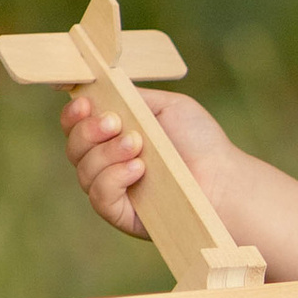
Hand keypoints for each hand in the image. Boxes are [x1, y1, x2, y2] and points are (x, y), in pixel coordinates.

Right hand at [60, 85, 227, 243]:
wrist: (223, 179)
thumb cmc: (200, 142)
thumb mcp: (166, 106)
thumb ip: (131, 96)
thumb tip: (99, 82)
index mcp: (114, 135)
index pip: (76, 125)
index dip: (73, 114)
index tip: (84, 103)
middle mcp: (107, 163)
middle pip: (74, 147)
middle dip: (89, 131)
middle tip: (116, 123)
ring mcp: (113, 190)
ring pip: (84, 171)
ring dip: (106, 154)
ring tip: (138, 145)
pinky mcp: (121, 215)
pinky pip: (100, 196)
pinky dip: (113, 178)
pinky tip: (138, 169)